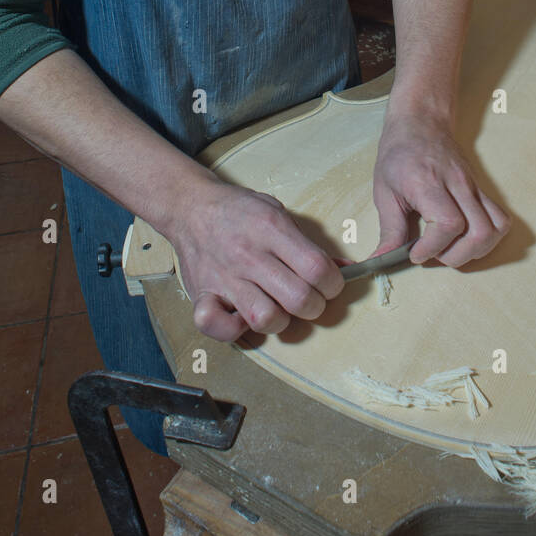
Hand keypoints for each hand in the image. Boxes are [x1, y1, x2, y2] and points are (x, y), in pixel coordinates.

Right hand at [165, 176, 344, 341]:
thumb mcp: (278, 212)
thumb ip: (309, 242)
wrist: (190, 206)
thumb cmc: (238, 210)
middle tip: (310, 299)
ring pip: (266, 318)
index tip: (331, 285)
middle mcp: (248, 255)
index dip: (334, 283)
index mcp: (271, 229)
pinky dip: (234, 329)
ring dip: (281, 320)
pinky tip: (243, 317)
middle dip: (315, 305)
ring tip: (279, 307)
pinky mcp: (203, 294)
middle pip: (299, 299)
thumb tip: (346, 268)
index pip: (317, 268)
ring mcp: (225, 277)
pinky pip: (218, 326)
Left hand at [372, 111, 510, 267]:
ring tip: (452, 248)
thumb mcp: (384, 191)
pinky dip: (489, 237)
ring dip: (477, 249)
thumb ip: (389, 229)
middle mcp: (457, 184)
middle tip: (434, 253)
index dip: (432, 248)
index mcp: (429, 182)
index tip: (415, 253)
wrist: (420, 121)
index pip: (448, 224)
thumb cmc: (399, 153)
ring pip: (496, 227)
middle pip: (479, 232)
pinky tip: (466, 238)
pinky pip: (500, 218)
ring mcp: (474, 185)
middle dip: (457, 256)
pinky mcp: (482, 188)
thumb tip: (381, 259)